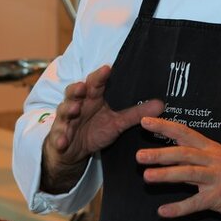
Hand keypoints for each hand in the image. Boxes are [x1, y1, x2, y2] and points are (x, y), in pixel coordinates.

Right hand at [41, 65, 163, 192]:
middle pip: (75, 92)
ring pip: (65, 110)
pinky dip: (60, 138)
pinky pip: (58, 136)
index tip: (108, 69)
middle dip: (78, 89)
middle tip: (83, 87)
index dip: (100, 76)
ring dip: (68, 109)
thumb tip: (161, 104)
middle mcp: (77, 104)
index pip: (95, 83)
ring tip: (75, 109)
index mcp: (92, 97)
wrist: (74, 151)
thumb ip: (137, 113)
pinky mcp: (60, 136)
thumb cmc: (95, 130)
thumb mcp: (117, 122)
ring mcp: (66, 119)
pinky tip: (62, 141)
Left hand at [136, 116, 220, 220]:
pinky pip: (196, 203)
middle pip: (184, 153)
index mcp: (210, 148)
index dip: (164, 126)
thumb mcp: (217, 159)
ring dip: (166, 175)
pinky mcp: (220, 197)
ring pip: (188, 173)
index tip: (145, 121)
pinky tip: (163, 212)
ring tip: (146, 176)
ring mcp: (217, 178)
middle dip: (160, 153)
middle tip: (139, 156)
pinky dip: (179, 208)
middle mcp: (212, 159)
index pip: (184, 133)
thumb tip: (167, 152)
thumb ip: (193, 157)